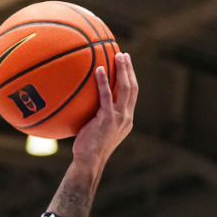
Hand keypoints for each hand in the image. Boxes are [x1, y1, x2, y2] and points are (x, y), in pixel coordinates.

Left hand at [72, 52, 138, 166]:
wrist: (89, 161)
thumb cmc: (88, 147)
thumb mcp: (97, 130)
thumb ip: (97, 116)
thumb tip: (84, 105)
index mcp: (126, 119)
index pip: (132, 95)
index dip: (131, 79)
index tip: (126, 66)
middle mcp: (127, 117)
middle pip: (133, 88)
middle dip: (130, 70)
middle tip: (125, 55)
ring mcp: (120, 118)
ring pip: (125, 89)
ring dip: (123, 70)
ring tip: (118, 56)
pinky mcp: (108, 119)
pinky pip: (106, 96)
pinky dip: (104, 82)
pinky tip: (99, 70)